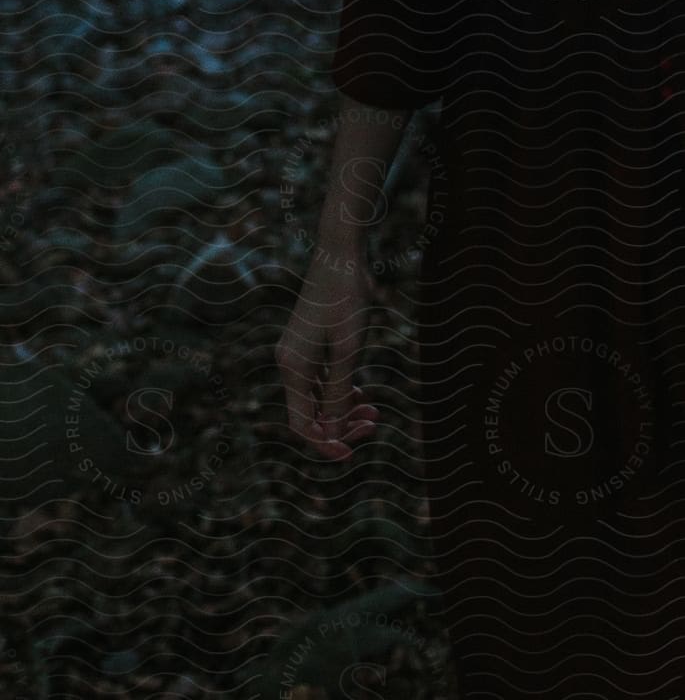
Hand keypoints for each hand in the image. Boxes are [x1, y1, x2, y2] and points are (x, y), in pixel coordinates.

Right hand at [276, 249, 381, 460]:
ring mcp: (297, 352)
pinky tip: (362, 393)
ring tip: (374, 412)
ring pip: (317, 396)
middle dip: (340, 425)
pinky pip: (320, 379)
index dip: (326, 443)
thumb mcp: (348, 349)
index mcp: (293, 368)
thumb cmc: (346, 298)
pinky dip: (339, 389)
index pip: (303, 424)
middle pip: (310, 412)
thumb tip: (334, 432)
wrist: (340, 255)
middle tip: (374, 425)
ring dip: (343, 408)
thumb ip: (339, 392)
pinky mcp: (308, 342)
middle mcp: (288, 363)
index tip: (353, 452)